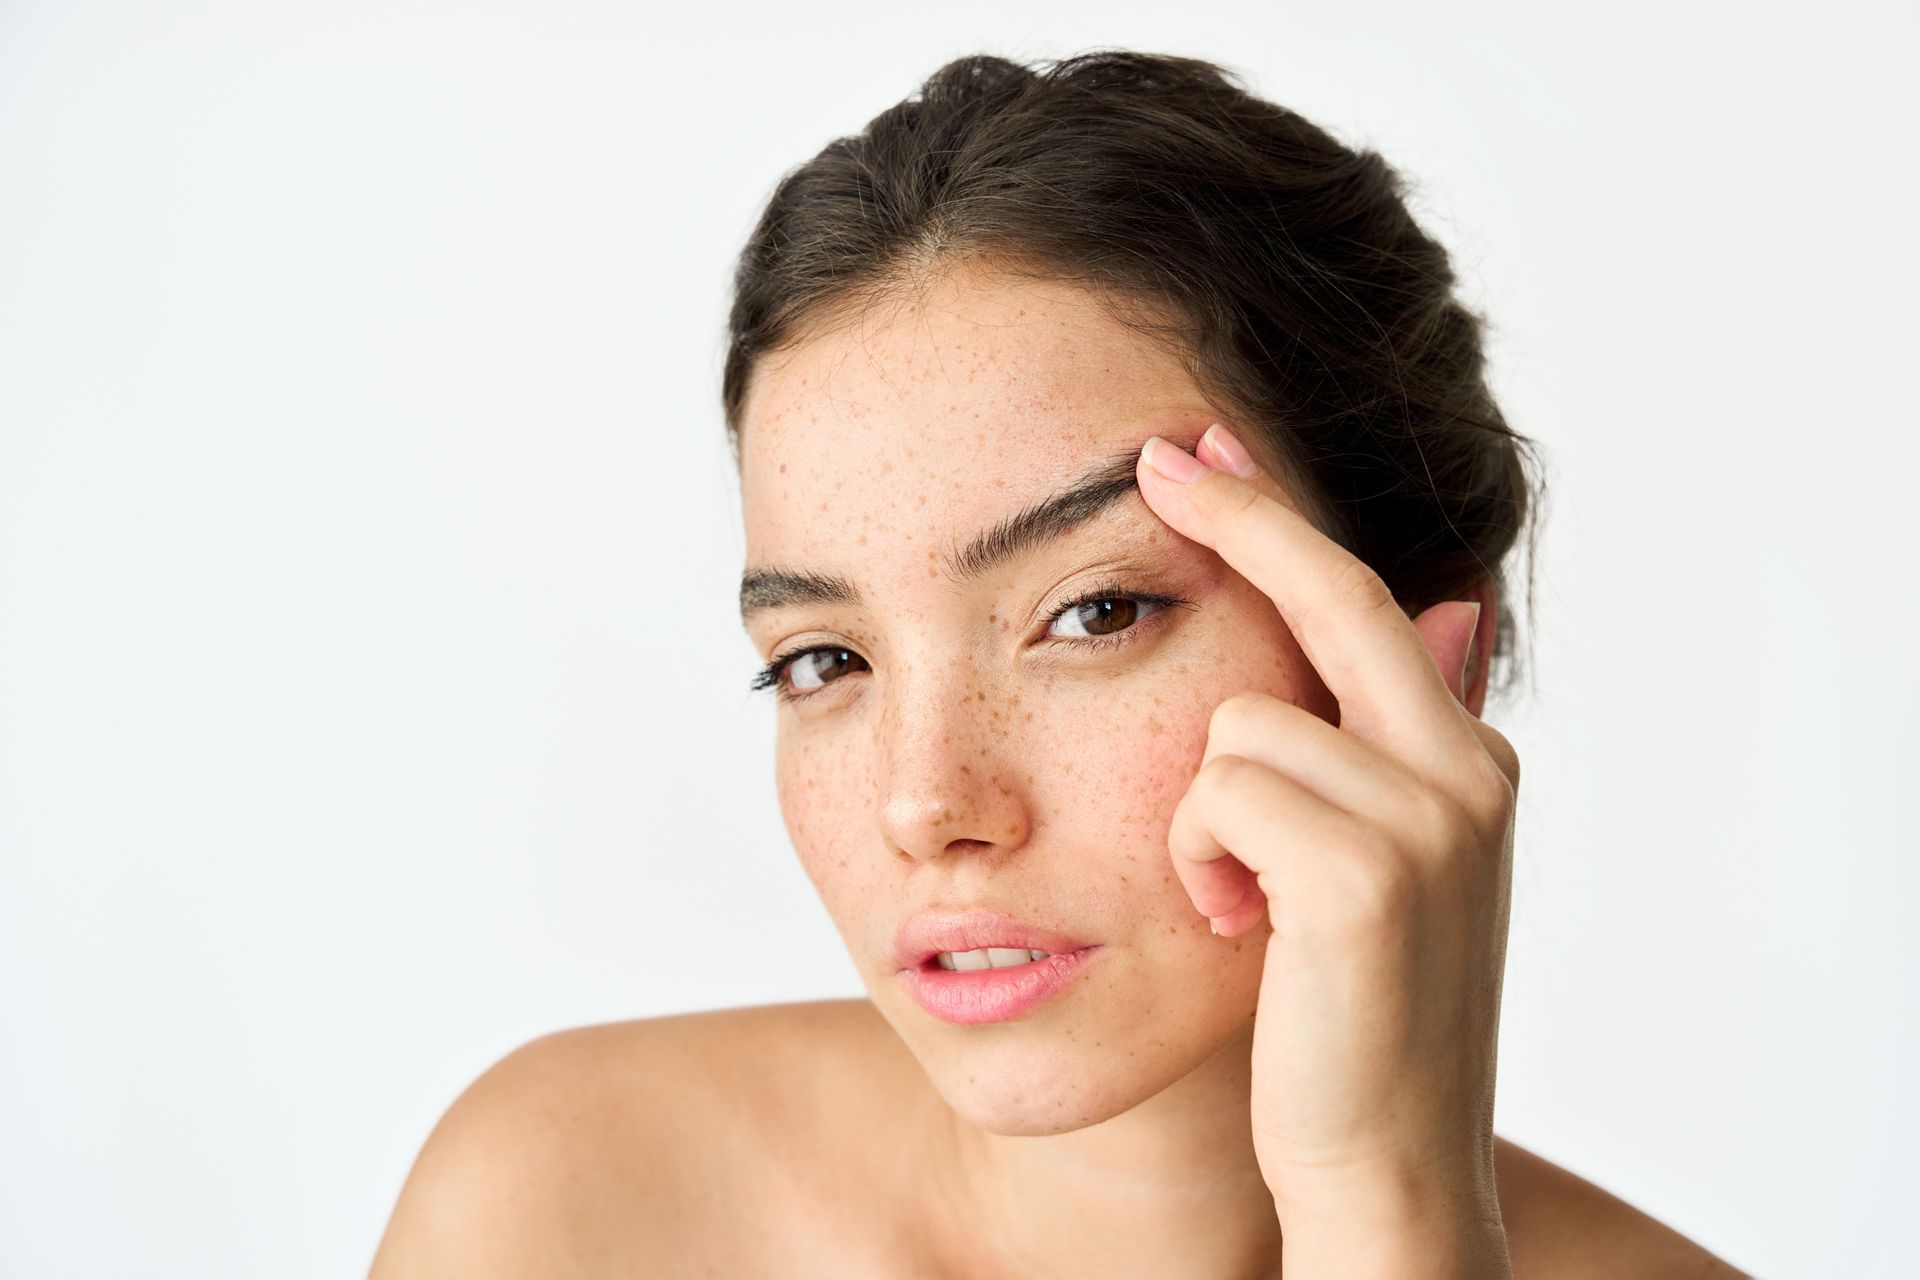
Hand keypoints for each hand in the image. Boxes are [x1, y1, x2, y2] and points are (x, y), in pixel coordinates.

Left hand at [1137, 425, 1520, 1276]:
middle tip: (1157, 456)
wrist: (1385, 1164)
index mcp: (1469, 762)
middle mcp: (1466, 772)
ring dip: (1202, 816)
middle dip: (1240, 517)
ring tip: (1238, 904)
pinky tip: (1238, 930)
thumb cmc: (1357, 1019)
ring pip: (1236, 724)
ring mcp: (1427, 817)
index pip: (1366, 602)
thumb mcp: (1387, 868)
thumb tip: (1454, 607)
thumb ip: (1403, 743)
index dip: (1283, 520)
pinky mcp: (1365, 874)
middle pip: (1331, 596)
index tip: (1210, 452)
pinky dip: (1200, 860)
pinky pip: (1218, 795)